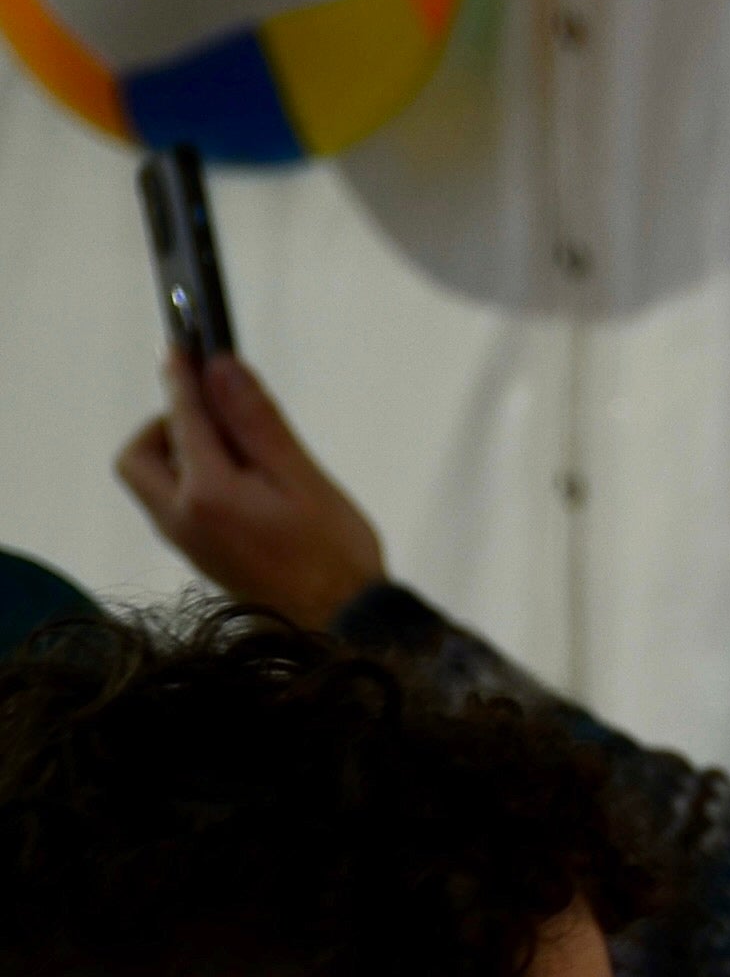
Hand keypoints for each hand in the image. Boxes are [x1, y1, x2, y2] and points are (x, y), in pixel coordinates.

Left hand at [116, 351, 386, 628]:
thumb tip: (221, 368)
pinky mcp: (200, 556)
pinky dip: (192, 480)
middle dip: (165, 425)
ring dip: (178, 454)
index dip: (182, 378)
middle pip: (138, 456)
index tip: (183, 348)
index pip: (182, 418)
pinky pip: (174, 505)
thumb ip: (257, 422)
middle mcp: (180, 518)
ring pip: (153, 482)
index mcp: (206, 494)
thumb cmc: (334, 558)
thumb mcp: (303, 480)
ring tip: (234, 451)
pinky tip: (239, 483)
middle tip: (211, 416)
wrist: (344, 628)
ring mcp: (186, 542)